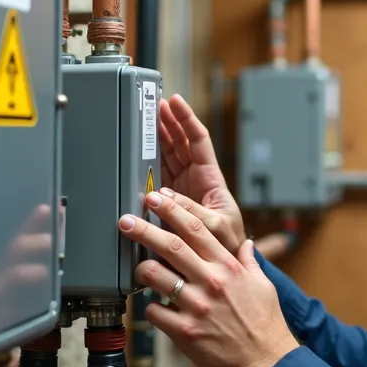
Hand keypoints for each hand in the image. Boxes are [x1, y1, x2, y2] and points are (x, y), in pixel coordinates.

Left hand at [119, 191, 298, 366]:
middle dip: (143, 229)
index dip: (172, 210)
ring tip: (134, 267)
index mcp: (229, 267)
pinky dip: (149, 307)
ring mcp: (196, 307)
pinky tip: (152, 307)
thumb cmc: (266, 326)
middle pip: (170, 245)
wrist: (267, 364)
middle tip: (125, 220)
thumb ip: (249, 262)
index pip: (196, 229)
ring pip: (156, 276)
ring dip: (140, 269)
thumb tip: (246, 244)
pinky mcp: (185, 332)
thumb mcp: (263, 286)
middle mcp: (211, 282)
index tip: (156, 199)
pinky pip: (154, 312)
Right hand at [157, 94, 245, 252]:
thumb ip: (194, 212)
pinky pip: (156, 175)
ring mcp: (180, 189)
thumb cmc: (228, 245)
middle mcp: (195, 179)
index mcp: (211, 178)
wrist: (221, 265)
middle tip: (154, 104)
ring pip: (168, 154)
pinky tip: (139, 150)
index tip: (175, 102)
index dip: (187, 119)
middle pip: (180, 142)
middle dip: (168, 121)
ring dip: (158, 136)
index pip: (198, 140)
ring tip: (146, 118)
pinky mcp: (167, 201)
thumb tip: (164, 198)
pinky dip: (147, 161)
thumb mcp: (216, 226)